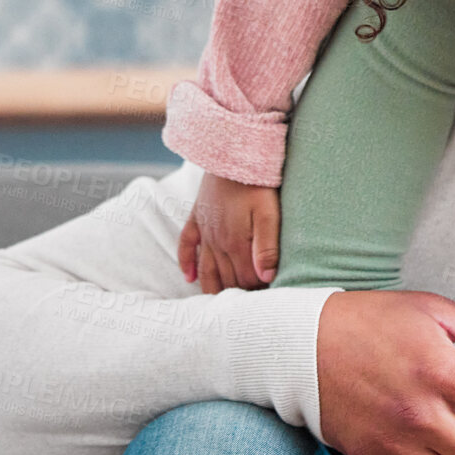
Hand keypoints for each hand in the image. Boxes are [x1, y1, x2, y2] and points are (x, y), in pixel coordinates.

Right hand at [176, 172, 280, 291]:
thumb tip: (266, 278)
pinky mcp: (196, 216)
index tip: (268, 296)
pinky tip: (188, 277)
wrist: (233, 152)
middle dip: (237, 291)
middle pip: (225, 276)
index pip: (245, 278)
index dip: (256, 289)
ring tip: (220, 303)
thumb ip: (267, 246)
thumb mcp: (268, 213)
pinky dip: (186, 262)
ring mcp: (204, 229)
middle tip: (249, 302)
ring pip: (205, 267)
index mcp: (235, 243)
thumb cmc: (257, 182)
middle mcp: (216, 241)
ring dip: (212, 286)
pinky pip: (186, 244)